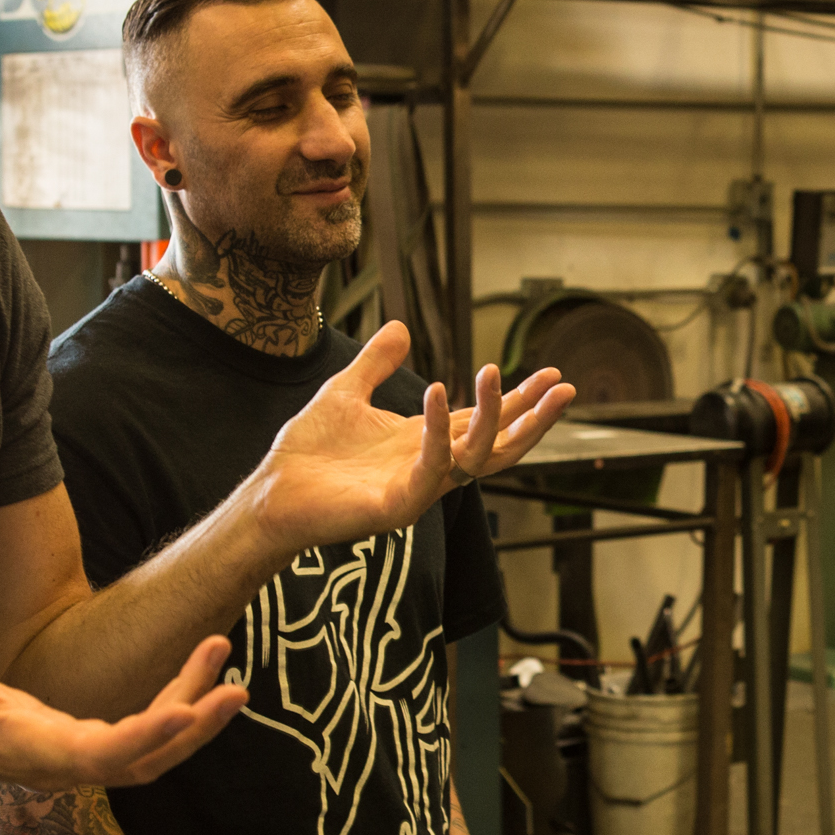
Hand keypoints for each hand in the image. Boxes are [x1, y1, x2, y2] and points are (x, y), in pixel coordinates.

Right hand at [0, 635, 243, 788]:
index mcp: (31, 751)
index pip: (99, 753)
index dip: (145, 736)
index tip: (188, 710)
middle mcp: (63, 764)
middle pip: (143, 761)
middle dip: (193, 729)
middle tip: (235, 688)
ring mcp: (76, 757)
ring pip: (150, 750)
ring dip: (193, 712)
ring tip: (222, 657)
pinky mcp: (83, 743)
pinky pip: (142, 735)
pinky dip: (175, 707)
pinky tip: (198, 673)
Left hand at [252, 324, 573, 553]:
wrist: (270, 492)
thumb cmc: (307, 453)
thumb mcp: (346, 391)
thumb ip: (376, 364)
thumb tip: (401, 329)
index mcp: (427, 443)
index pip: (486, 421)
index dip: (518, 399)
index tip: (551, 374)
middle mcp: (432, 469)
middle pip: (500, 445)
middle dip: (534, 417)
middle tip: (563, 386)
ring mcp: (419, 490)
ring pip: (478, 458)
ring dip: (494, 416)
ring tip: (495, 373)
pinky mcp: (397, 506)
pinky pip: (431, 468)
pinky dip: (437, 430)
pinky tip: (436, 392)